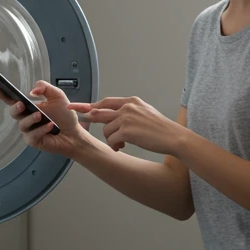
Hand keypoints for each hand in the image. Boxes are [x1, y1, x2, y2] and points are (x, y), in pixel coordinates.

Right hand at [0, 80, 86, 158]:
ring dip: (30, 119)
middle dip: (15, 108)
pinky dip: (41, 130)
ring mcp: (29, 130)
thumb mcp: (57, 96)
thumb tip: (32, 91)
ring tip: (40, 116)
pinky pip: (32, 135)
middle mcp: (26, 118)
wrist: (74, 133)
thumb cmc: (65, 116)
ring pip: (22, 124)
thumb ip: (45, 88)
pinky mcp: (33, 141)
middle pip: (13, 112)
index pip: (13, 100)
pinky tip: (50, 126)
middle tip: (22, 104)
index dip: (4, 95)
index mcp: (29, 106)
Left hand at [69, 95, 184, 154]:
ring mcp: (126, 118)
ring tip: (120, 144)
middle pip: (99, 113)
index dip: (90, 105)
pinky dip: (114, 146)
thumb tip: (111, 115)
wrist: (173, 137)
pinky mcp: (127, 131)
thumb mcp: (144, 112)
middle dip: (89, 118)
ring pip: (105, 130)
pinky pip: (111, 140)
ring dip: (110, 139)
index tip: (76, 106)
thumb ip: (127, 111)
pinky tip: (121, 147)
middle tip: (82, 122)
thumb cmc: (161, 128)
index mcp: (131, 101)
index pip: (105, 101)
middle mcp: (127, 107)